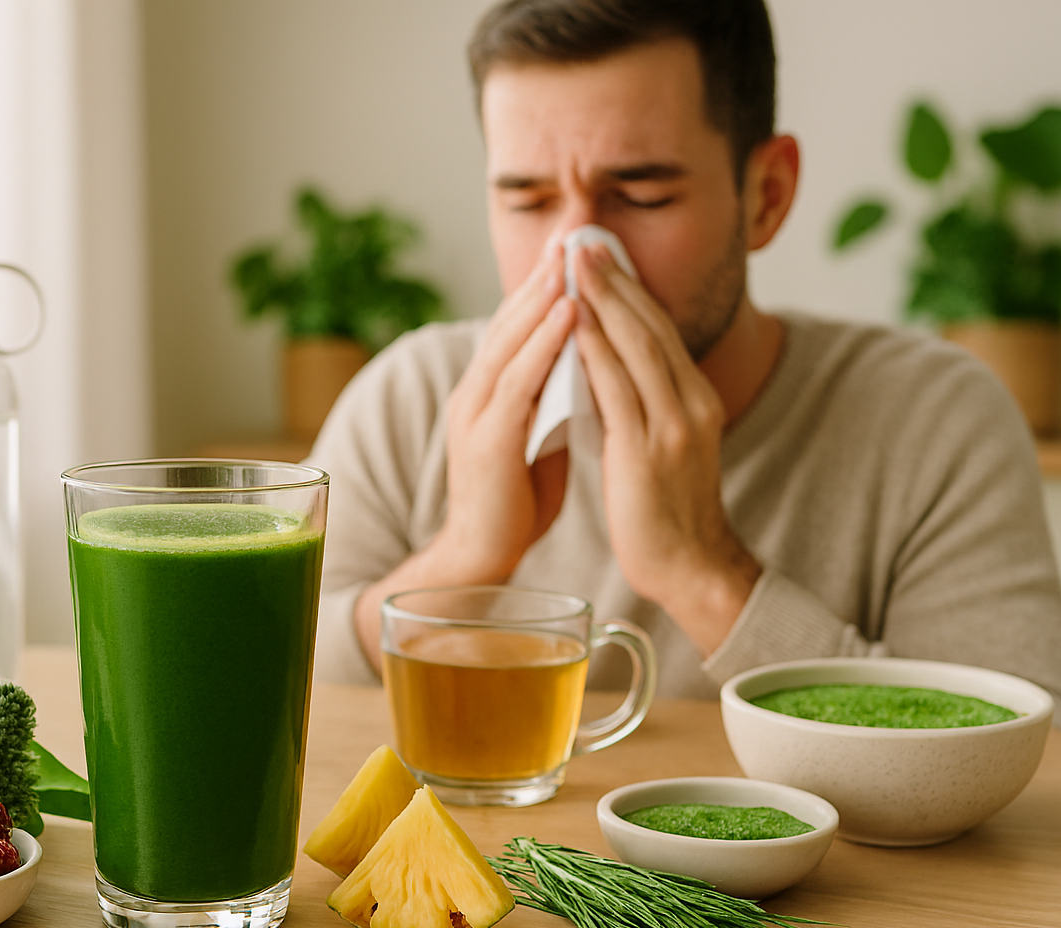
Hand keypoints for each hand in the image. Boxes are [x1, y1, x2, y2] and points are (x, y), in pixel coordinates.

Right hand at [433, 236, 578, 581]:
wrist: (482, 559)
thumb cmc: (514, 502)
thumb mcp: (537, 436)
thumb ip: (552, 399)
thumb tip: (585, 366)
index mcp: (487, 393)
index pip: (515, 328)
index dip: (542, 289)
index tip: (573, 252)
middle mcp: (474, 395)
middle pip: (508, 322)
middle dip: (541, 277)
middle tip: (572, 234)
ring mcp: (475, 415)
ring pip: (511, 343)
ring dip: (542, 298)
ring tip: (572, 259)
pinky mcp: (487, 440)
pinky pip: (518, 381)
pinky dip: (544, 344)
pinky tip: (569, 315)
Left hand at [571, 243, 760, 654]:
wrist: (692, 568)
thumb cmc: (666, 513)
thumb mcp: (662, 446)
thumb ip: (644, 406)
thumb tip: (606, 372)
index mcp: (696, 400)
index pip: (659, 332)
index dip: (630, 290)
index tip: (602, 256)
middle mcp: (691, 404)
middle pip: (650, 327)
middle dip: (616, 280)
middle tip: (585, 240)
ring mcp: (673, 426)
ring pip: (636, 348)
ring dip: (603, 301)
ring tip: (574, 264)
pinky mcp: (649, 451)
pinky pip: (619, 389)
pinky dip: (596, 350)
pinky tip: (574, 323)